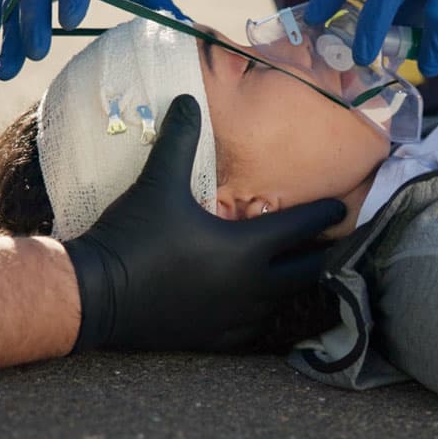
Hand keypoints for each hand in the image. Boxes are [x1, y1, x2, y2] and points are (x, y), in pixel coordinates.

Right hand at [64, 95, 345, 351]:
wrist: (96, 295)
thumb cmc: (134, 236)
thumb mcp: (158, 183)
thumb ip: (180, 140)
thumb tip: (187, 100)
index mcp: (246, 248)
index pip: (301, 228)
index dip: (324, 214)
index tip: (341, 208)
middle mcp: (251, 287)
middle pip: (306, 273)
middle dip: (323, 255)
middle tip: (332, 243)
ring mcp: (235, 317)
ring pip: (282, 302)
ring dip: (293, 284)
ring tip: (296, 269)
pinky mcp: (215, 338)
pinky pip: (253, 326)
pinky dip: (263, 310)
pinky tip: (256, 304)